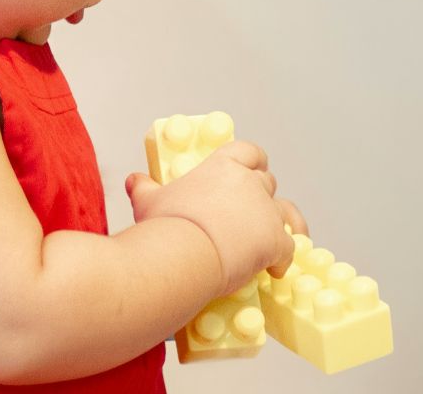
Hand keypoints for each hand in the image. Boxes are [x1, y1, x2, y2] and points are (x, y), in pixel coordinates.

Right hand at [126, 140, 298, 293]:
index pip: (248, 151)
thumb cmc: (165, 226)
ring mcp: (265, 211)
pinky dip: (283, 259)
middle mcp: (249, 183)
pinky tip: (275, 270)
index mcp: (222, 166)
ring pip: (286, 212)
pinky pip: (288, 247)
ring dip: (286, 223)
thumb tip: (134, 180)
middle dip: (262, 196)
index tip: (253, 168)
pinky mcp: (275, 241)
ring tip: (287, 235)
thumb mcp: (149, 202)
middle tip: (253, 213)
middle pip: (267, 182)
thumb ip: (144, 188)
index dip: (253, 161)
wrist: (182, 254)